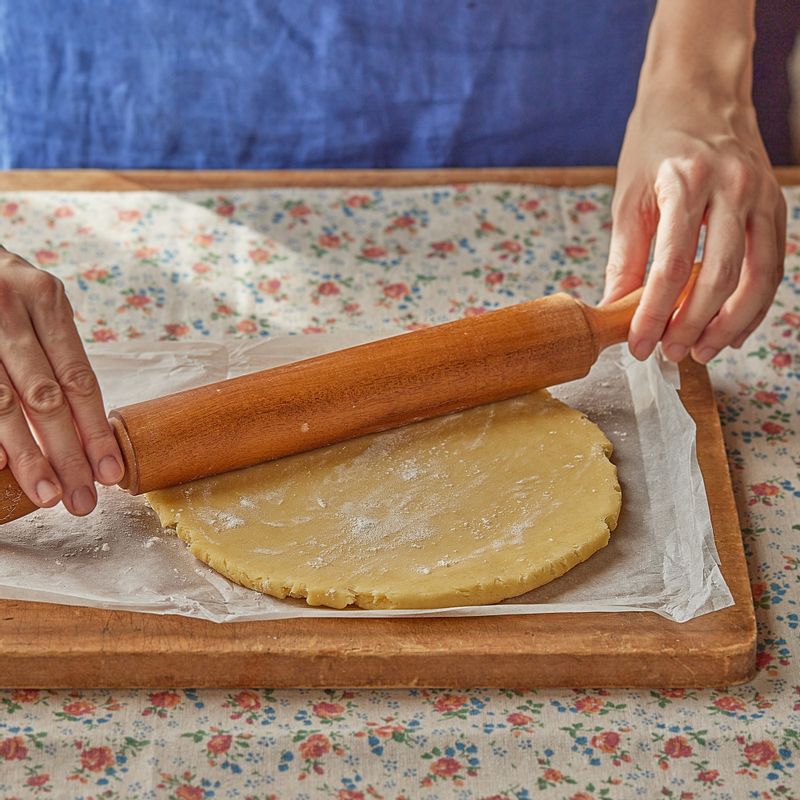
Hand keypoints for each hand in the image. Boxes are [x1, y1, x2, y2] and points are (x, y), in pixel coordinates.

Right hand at [0, 247, 123, 514]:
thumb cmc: (0, 290)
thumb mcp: (34, 303)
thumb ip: (55, 353)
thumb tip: (82, 428)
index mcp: (47, 301)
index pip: (80, 379)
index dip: (96, 430)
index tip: (111, 472)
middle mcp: (10, 310)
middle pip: (47, 398)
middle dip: (68, 454)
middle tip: (82, 499)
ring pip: (4, 403)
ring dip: (28, 455)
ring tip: (48, 494)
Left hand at [603, 0, 785, 363]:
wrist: (699, 90)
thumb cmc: (655, 143)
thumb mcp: (628, 196)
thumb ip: (624, 257)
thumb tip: (613, 312)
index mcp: (685, 182)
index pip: (670, 265)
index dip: (653, 313)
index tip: (638, 345)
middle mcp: (731, 187)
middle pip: (718, 276)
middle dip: (692, 324)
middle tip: (669, 354)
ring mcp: (760, 195)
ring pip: (756, 277)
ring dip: (730, 324)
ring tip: (700, 351)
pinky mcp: (775, 205)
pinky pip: (772, 265)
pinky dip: (754, 304)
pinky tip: (731, 328)